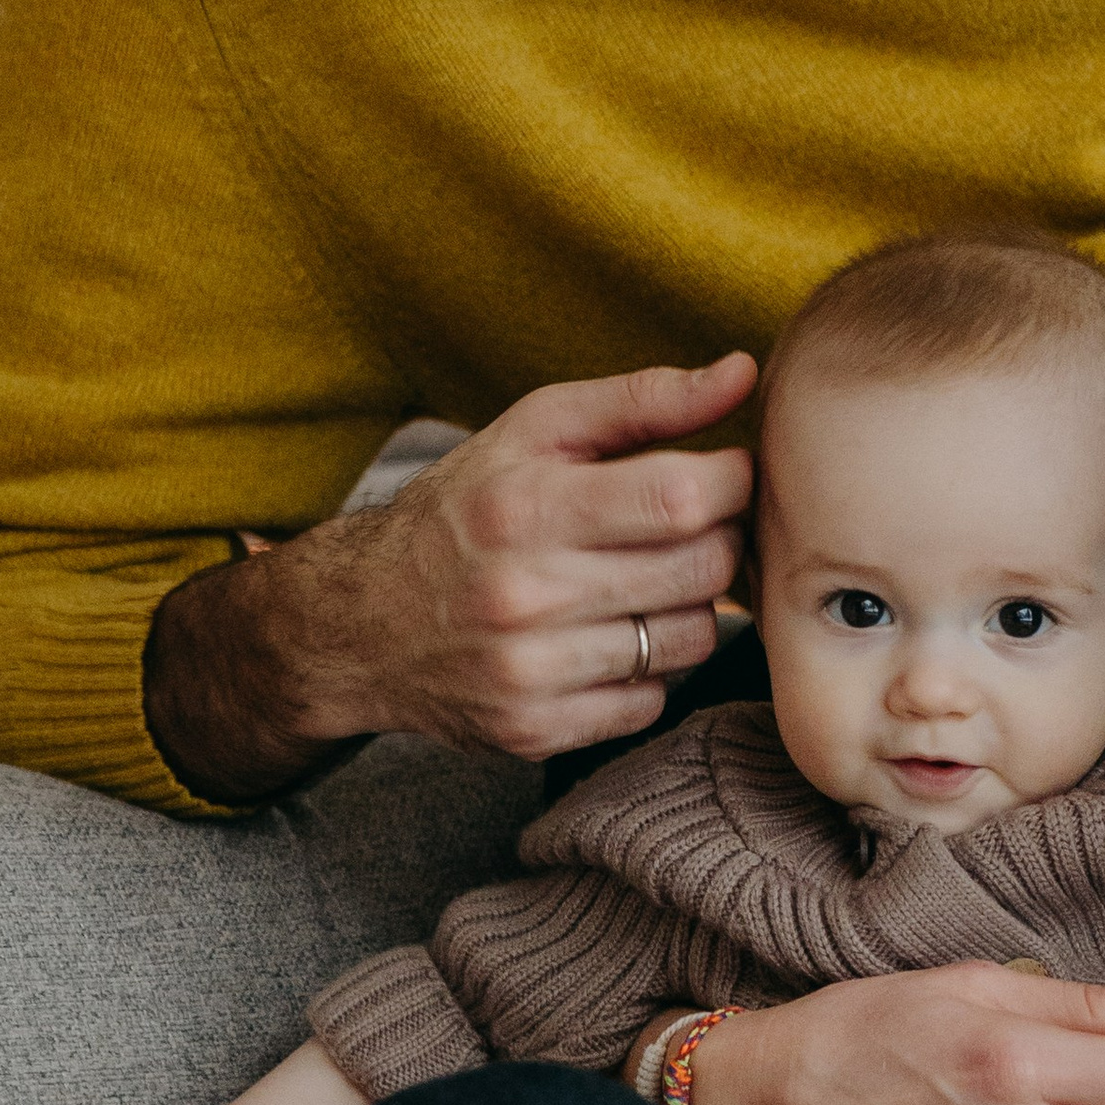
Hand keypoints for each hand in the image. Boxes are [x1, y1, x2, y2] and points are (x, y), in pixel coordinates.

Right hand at [144, 355, 757, 799]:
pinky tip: (611, 636)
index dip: (733, 482)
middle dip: (719, 540)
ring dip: (688, 607)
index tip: (725, 474)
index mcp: (526, 505)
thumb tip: (744, 374)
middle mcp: (524, 592)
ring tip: (644, 581)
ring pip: (692, 640)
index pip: (685, 496)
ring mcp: (529, 671)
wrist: (359, 621)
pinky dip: (650, 668)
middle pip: (703, 569)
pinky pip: (654, 700)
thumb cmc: (469, 507)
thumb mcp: (537, 431)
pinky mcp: (535, 731)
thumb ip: (644, 400)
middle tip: (690, 528)